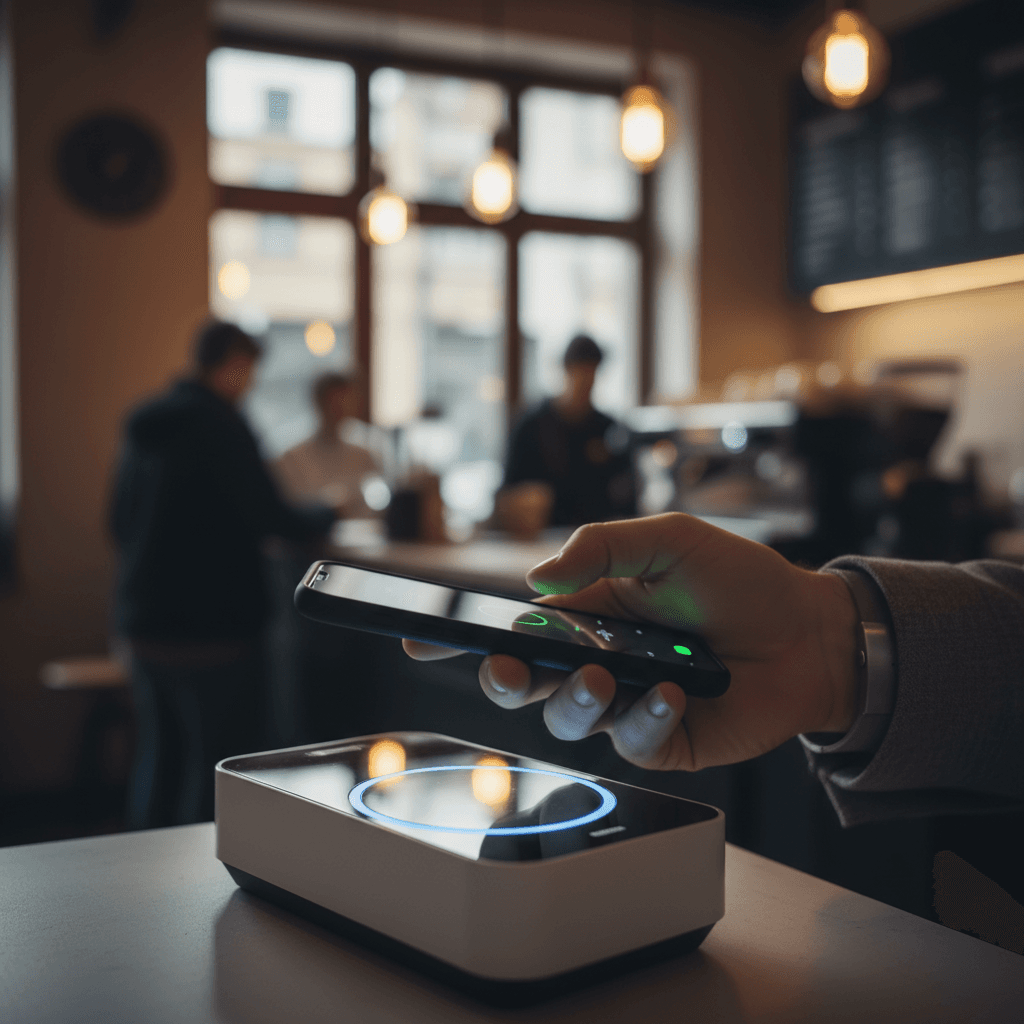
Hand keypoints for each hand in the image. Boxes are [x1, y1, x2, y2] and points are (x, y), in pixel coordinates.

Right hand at [404, 512, 859, 771]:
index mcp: (585, 612)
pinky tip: (675, 694)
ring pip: (567, 720)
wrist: (807, 630)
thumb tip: (539, 577)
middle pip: (524, 682)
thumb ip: (602, 545)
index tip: (420, 636)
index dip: (464, 636)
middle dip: (507, 679)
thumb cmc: (736, 579)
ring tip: (608, 678)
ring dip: (577, 702)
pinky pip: (630, 742)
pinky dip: (644, 719)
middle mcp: (595, 661)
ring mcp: (625, 703)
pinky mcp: (661, 739)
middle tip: (517, 668)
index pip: (512, 626)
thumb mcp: (667, 540)